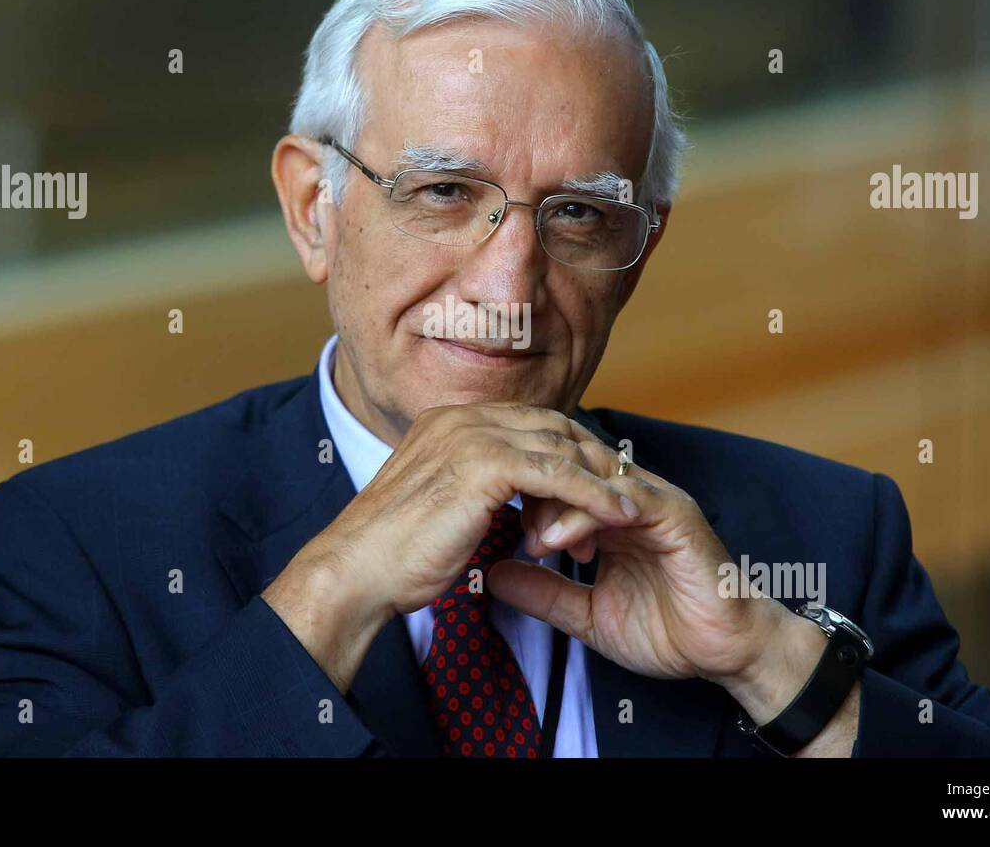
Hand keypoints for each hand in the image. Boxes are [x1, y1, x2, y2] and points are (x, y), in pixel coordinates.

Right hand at [261, 403, 639, 691]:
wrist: (356, 572)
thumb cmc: (394, 554)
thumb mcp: (442, 504)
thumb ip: (474, 487)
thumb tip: (509, 499)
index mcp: (448, 421)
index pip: (529, 422)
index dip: (569, 452)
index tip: (596, 487)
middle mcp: (460, 418)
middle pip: (553, 426)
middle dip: (592, 461)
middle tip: (623, 497)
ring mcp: (470, 436)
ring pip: (560, 448)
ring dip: (600, 480)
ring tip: (632, 510)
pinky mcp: (484, 465)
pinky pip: (558, 475)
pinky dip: (594, 495)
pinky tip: (620, 516)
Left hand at [487, 448, 833, 726]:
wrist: (727, 652)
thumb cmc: (668, 631)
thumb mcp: (588, 614)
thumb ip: (544, 592)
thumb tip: (492, 576)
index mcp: (609, 513)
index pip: (554, 479)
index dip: (519, 492)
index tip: (488, 520)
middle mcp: (629, 497)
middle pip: (567, 466)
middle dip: (530, 490)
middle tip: (504, 523)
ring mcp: (653, 501)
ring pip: (591, 477)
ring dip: (554, 503)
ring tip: (532, 540)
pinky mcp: (674, 516)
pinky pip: (625, 499)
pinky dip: (587, 515)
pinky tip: (560, 540)